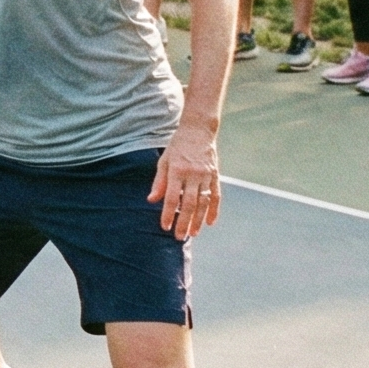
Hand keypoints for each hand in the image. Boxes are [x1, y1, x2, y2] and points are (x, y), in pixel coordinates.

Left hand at [147, 116, 221, 237]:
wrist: (198, 131)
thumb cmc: (177, 147)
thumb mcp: (164, 161)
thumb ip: (159, 182)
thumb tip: (152, 200)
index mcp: (177, 170)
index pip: (171, 197)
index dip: (168, 213)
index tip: (165, 226)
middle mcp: (193, 174)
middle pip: (188, 203)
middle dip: (184, 222)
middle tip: (179, 236)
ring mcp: (206, 175)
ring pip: (203, 202)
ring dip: (198, 220)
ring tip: (193, 233)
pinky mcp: (216, 175)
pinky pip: (216, 196)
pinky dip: (214, 210)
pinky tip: (210, 222)